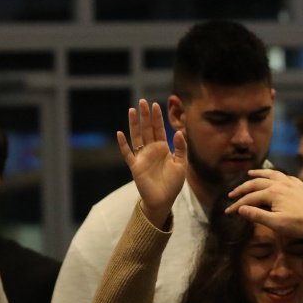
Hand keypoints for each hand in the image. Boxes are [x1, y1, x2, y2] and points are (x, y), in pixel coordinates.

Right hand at [117, 99, 187, 227]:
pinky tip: (120, 134)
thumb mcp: (182, 164)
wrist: (164, 200)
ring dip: (134, 124)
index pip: (159, 129)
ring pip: (137, 137)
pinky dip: (123, 144)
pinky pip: (128, 154)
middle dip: (145, 116)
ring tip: (131, 110)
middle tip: (143, 101)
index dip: (157, 117)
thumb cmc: (173, 183)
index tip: (155, 105)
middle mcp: (151, 150)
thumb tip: (178, 132)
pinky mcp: (135, 166)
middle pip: (147, 129)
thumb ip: (181, 148)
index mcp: (163, 148)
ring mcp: (142, 157)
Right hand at [224, 169, 302, 238]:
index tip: (228, 212)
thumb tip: (240, 210)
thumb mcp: (275, 223)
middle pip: (257, 184)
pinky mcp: (300, 186)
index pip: (250, 199)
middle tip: (231, 194)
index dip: (237, 206)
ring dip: (259, 174)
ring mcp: (291, 183)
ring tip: (249, 174)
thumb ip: (257, 215)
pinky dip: (276, 175)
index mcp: (273, 193)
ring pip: (271, 175)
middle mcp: (281, 184)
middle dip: (242, 189)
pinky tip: (275, 177)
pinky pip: (285, 176)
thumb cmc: (299, 225)